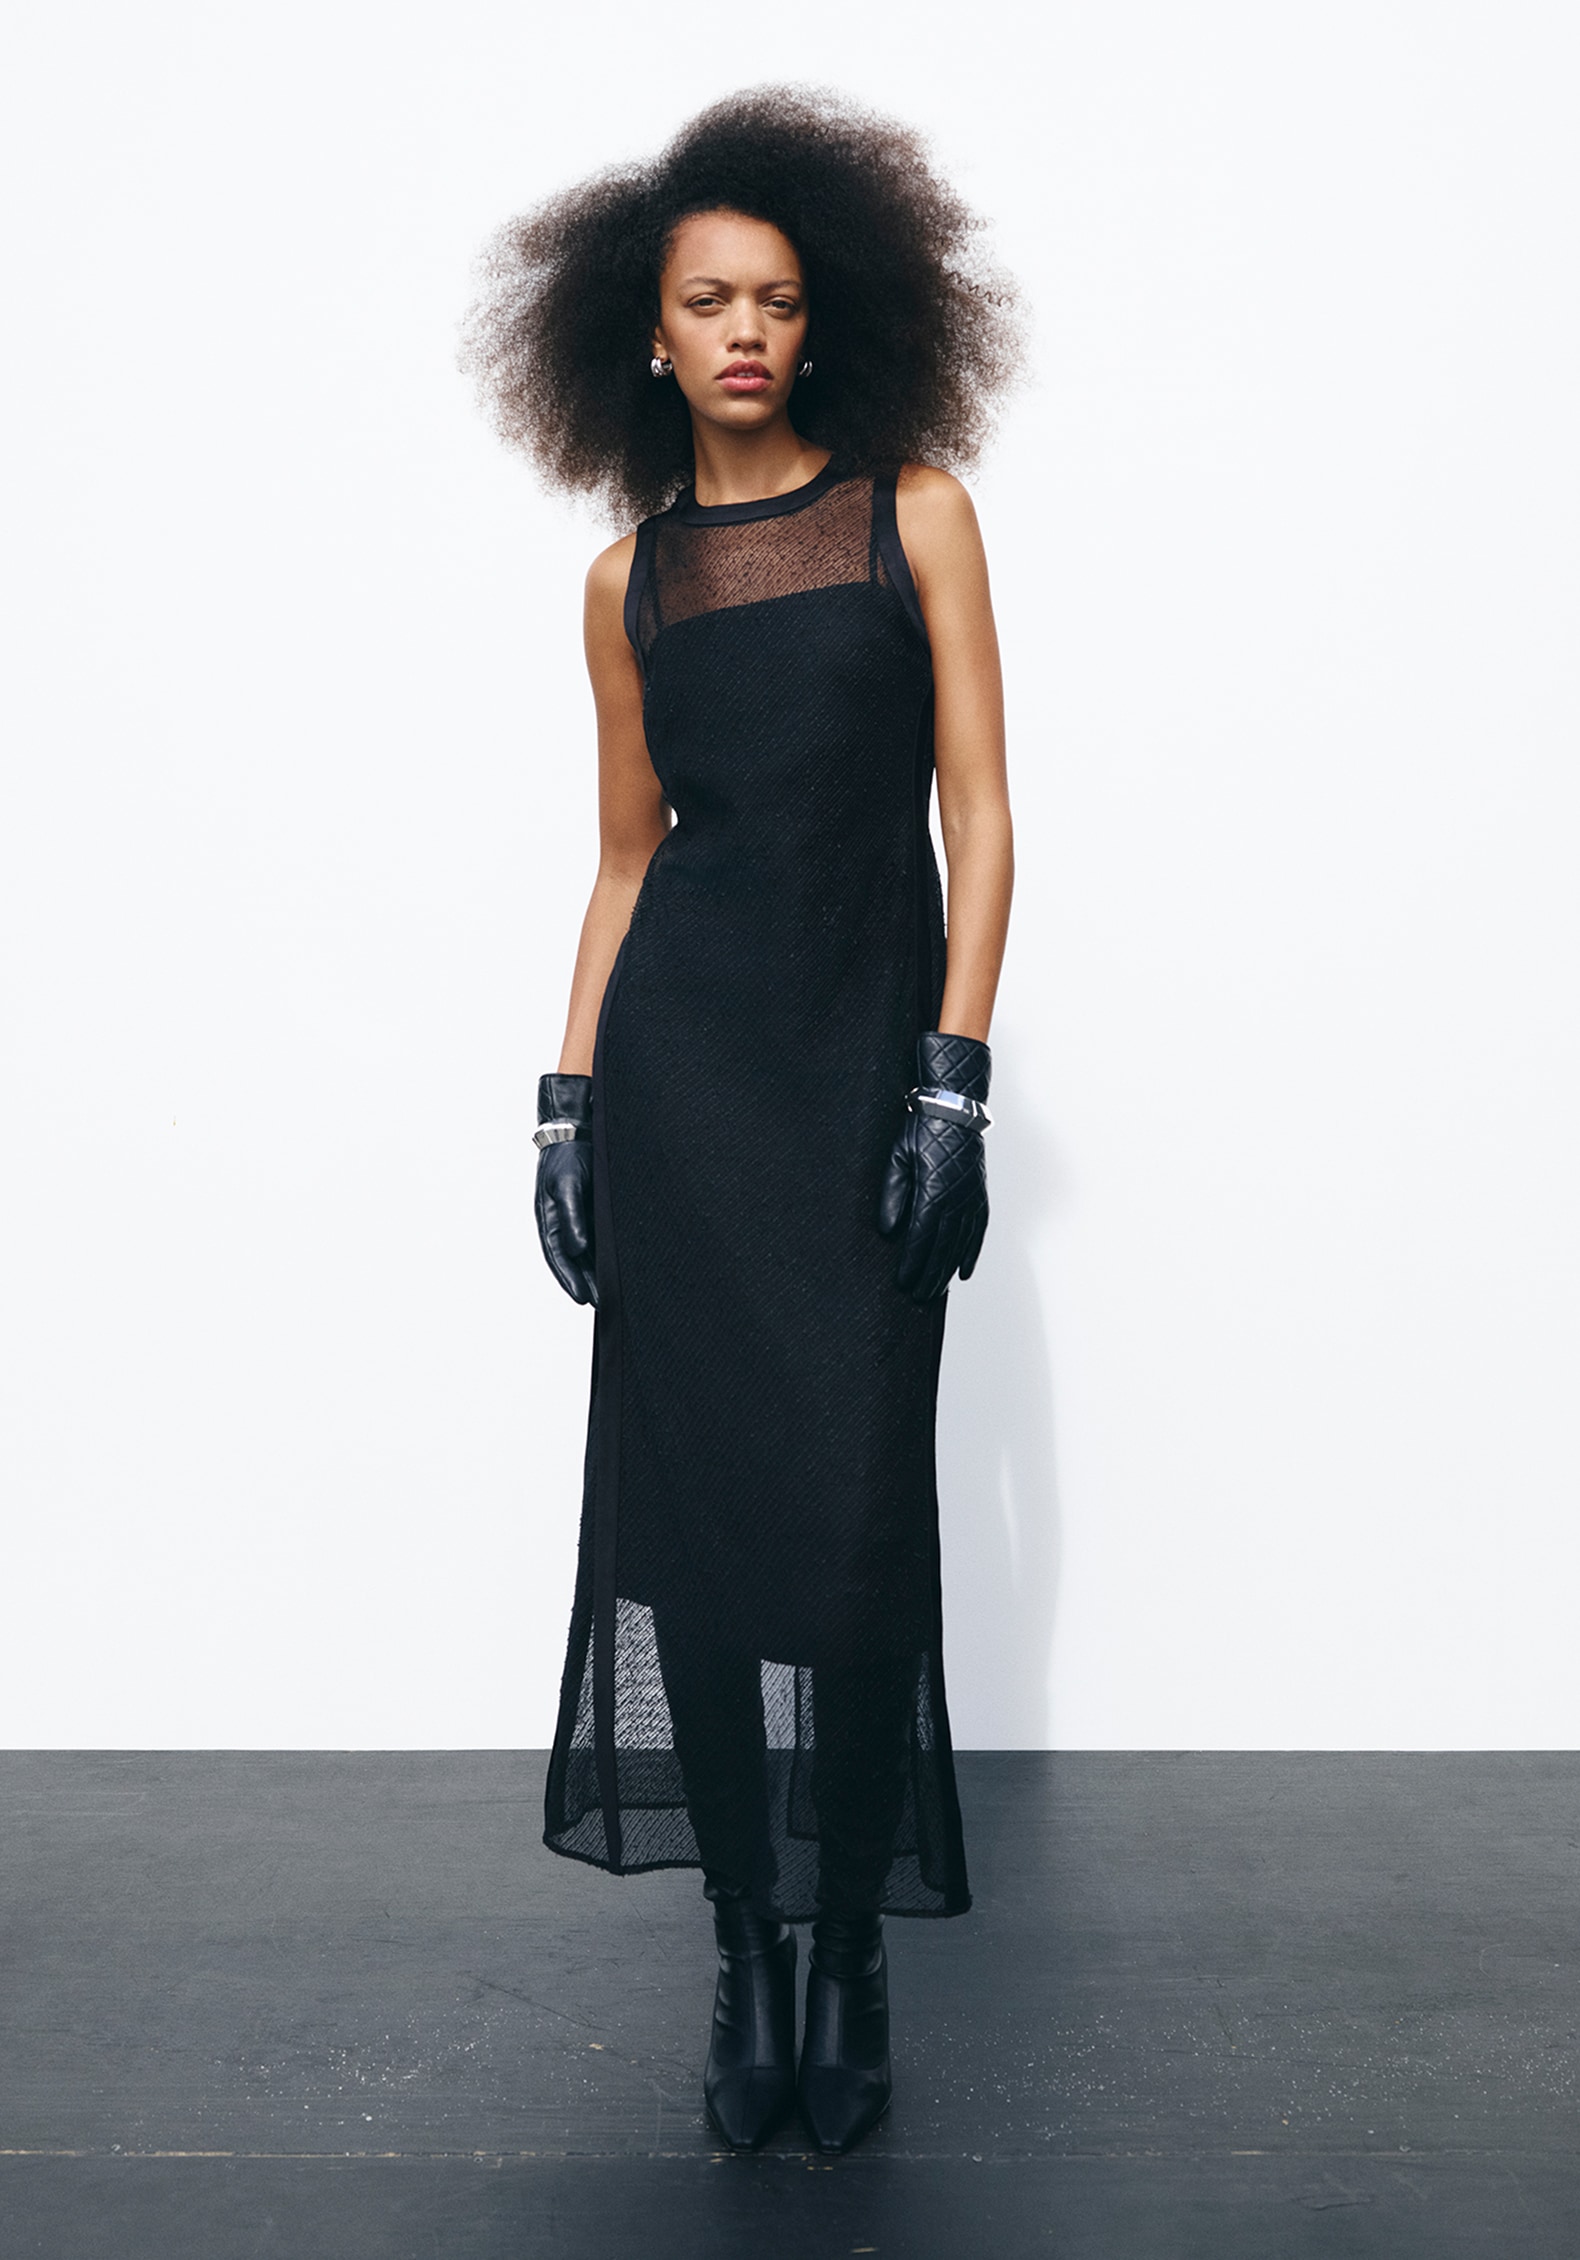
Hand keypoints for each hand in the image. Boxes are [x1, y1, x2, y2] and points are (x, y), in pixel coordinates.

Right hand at [535, 1073, 596, 1305]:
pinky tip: (619, 1266)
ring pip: (587, 1253)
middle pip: (573, 1261)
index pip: (559, 1257)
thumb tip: (577, 1248)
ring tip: (613, 1293)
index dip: (570, 1280)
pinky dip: (606, 1254)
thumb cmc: (568, 1154)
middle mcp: (563, 1222)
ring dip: (596, 1272)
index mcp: (549, 1219)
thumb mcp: (568, 1184)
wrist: (581, 1128)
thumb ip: (572, 1217)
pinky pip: (599, 1238)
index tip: (583, 1300)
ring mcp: (578, 1217)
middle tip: (603, 1304)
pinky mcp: (593, 1210)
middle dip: (586, 1283)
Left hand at [877, 1033, 990, 1302]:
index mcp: (934, 1190)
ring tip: (936, 1292)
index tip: (902, 1283)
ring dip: (947, 1271)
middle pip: (943, 1248)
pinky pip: (978, 1232)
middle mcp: (958, 1199)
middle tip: (918, 1298)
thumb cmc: (921, 1130)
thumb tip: (889, 1232)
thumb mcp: (897, 1157)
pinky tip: (964, 1273)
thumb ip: (892, 1195)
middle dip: (929, 1275)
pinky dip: (971, 1254)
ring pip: (961, 1244)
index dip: (913, 1263)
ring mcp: (972, 1198)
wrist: (956, 1107)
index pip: (922, 1237)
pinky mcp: (980, 1195)